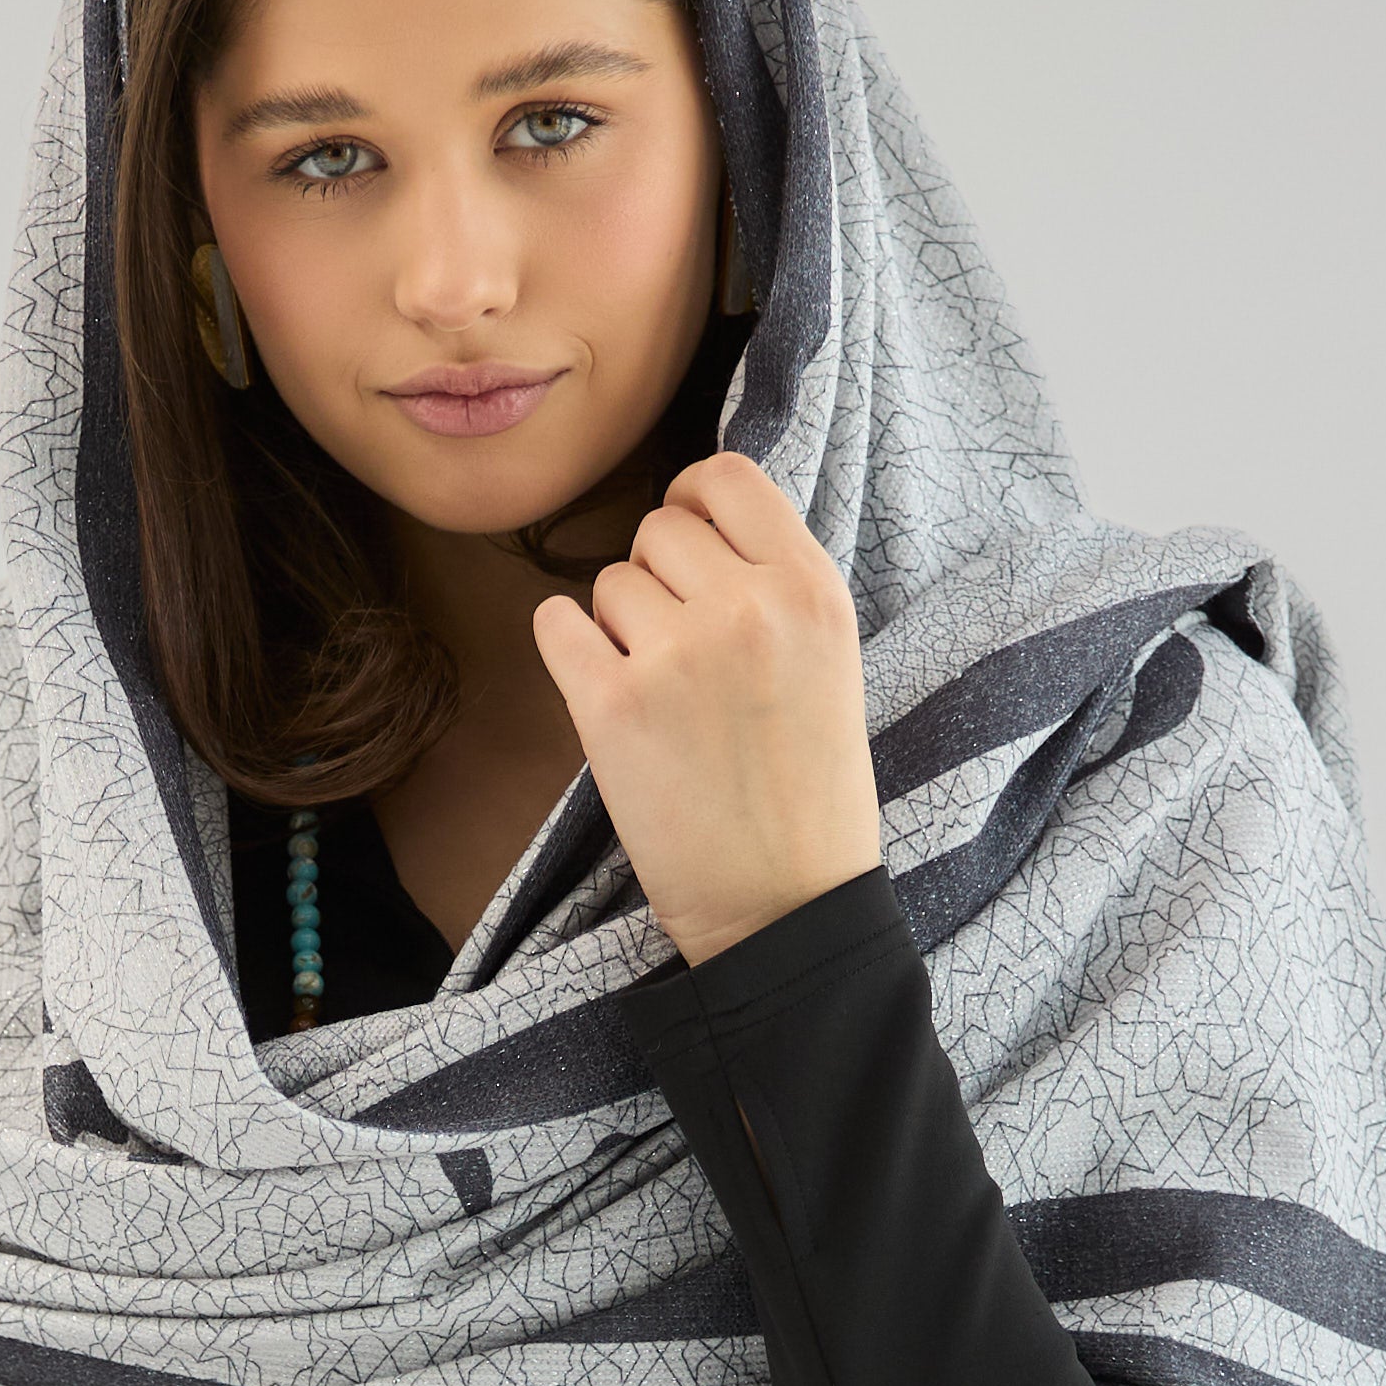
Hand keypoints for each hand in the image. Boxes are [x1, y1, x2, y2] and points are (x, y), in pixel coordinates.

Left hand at [526, 450, 881, 963]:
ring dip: (619, 628)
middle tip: (681, 655)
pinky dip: (568, 650)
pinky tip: (605, 693)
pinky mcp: (612, 705)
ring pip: (608, 583)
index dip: (692, 501)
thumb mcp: (829, 661)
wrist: (786, 906)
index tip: (685, 541)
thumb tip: (697, 522)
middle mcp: (747, 607)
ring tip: (663, 698)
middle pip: (658, 531)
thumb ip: (773, 586)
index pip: (726, 478)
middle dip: (657, 582)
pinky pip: (555, 625)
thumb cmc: (809, 793)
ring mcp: (676, 654)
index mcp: (811, 589)